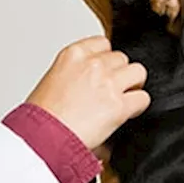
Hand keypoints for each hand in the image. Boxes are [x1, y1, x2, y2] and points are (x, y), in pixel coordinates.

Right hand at [25, 35, 149, 151]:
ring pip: (137, 72)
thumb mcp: (52, 83)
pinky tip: (127, 114)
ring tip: (123, 99)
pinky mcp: (119, 105)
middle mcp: (92, 64)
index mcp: (72, 55)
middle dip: (118, 74)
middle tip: (111, 91)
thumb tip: (89, 83)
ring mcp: (108, 83)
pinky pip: (143, 98)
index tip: (105, 71)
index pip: (102, 44)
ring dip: (132, 86)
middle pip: (122, 58)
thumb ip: (75, 75)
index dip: (106, 60)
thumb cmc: (40, 118)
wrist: (41, 138)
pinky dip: (138, 107)